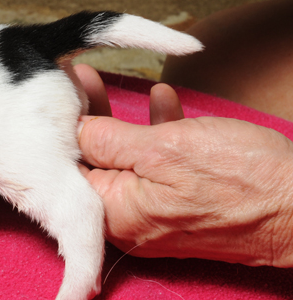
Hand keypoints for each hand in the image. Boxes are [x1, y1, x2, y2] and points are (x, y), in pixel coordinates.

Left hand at [74, 64, 292, 266]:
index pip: (68, 170)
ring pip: (125, 160)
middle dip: (85, 116)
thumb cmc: (242, 180)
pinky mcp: (184, 204)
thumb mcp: (164, 150)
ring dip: (117, 118)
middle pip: (94, 164)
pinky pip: (157, 166)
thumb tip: (71, 132)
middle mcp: (131, 222)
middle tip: (76, 78)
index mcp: (116, 214)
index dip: (62, 127)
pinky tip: (160, 99)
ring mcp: (157, 215)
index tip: (58, 92)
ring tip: (103, 78)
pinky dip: (155, 133)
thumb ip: (108, 140)